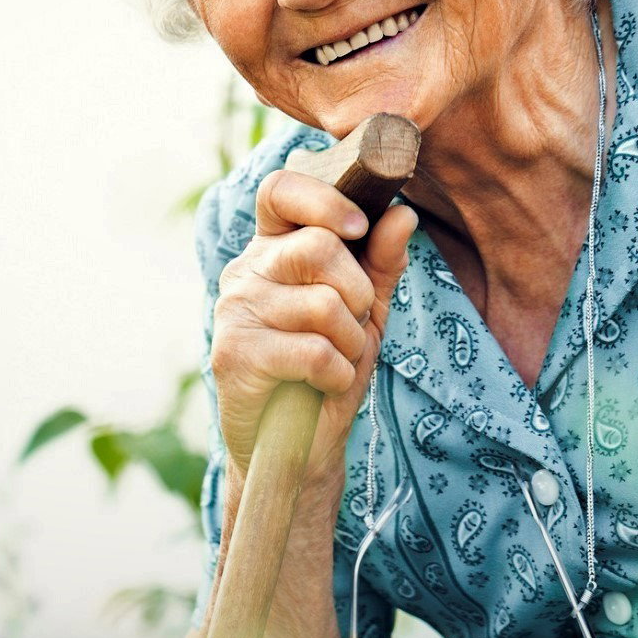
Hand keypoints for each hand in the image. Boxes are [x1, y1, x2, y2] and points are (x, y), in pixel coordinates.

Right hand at [209, 168, 417, 491]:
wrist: (298, 447)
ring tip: (335, 361)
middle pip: (317, 246)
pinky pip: (313, 350)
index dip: (322, 199)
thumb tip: (403, 214)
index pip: (280, 190)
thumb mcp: (365, 312)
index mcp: (272, 249)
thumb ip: (380, 262)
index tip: (358, 226)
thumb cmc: (328, 370)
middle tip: (353, 324)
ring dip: (350, 342)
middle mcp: (245, 271)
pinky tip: (323, 386)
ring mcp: (234, 310)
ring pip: (323, 304)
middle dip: (357, 291)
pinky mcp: (234, 354)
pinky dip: (337, 374)